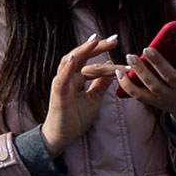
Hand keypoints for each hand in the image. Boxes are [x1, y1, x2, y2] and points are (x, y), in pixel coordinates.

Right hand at [39, 34, 118, 156]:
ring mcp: (62, 84)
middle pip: (81, 57)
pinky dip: (67, 68)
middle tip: (114, 38)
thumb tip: (112, 66)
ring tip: (94, 41)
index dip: (104, 54)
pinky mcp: (57, 94)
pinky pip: (62, 79)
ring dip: (82, 51)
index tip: (117, 43)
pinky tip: (74, 58)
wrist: (61, 137)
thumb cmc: (75, 118)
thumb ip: (101, 83)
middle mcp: (68, 77)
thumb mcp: (94, 98)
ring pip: (70, 62)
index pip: (93, 62)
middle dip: (97, 47)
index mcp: (77, 78)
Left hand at [119, 37, 175, 131]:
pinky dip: (127, 85)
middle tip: (147, 48)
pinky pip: (139, 95)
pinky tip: (120, 73)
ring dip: (140, 71)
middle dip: (158, 62)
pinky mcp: (155, 102)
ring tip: (130, 56)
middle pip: (170, 76)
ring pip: (152, 85)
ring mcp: (168, 97)